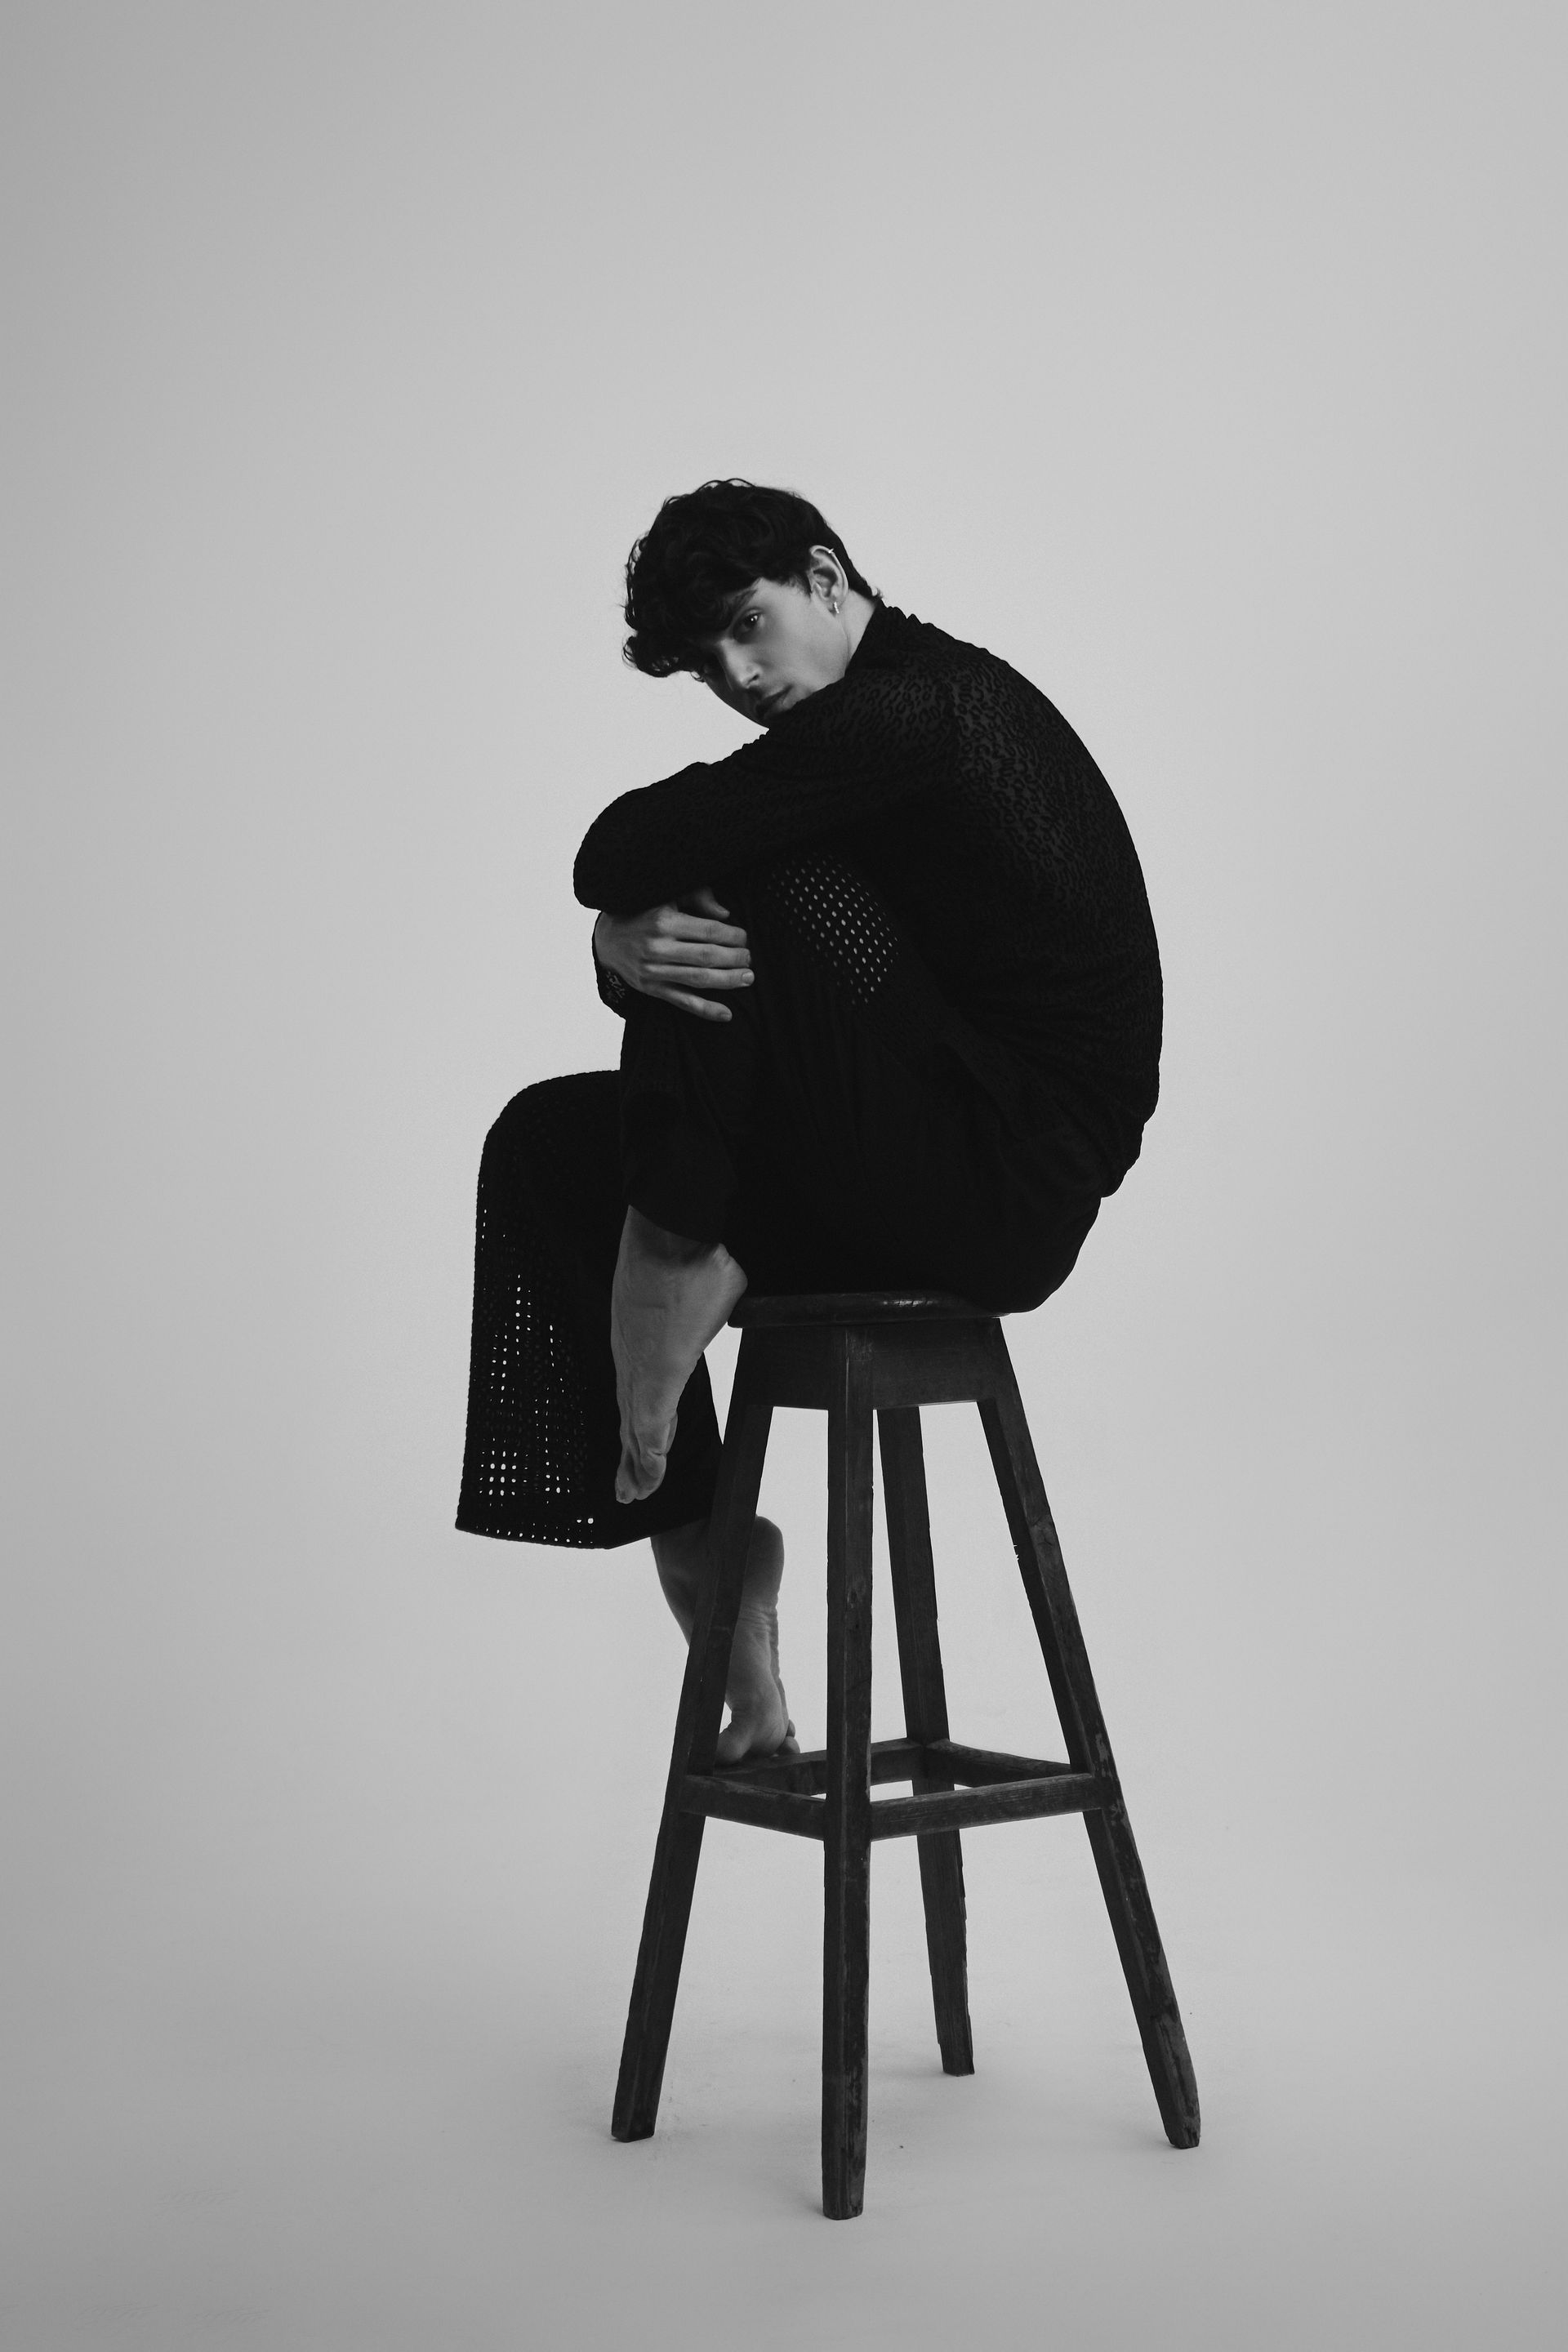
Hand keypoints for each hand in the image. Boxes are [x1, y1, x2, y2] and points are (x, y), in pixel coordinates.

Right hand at [593, 886, 753, 1021]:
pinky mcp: (651, 989)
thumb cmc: (644, 913)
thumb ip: (697, 898)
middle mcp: (658, 948)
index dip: (733, 936)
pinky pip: (682, 1002)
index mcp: (664, 921)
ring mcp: (654, 971)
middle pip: (707, 956)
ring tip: (747, 978)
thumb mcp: (667, 896)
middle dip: (735, 958)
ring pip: (699, 980)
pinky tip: (726, 1014)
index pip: (709, 931)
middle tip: (749, 959)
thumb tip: (726, 914)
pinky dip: (706, 1010)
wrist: (608, 938)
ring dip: (728, 981)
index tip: (745, 938)